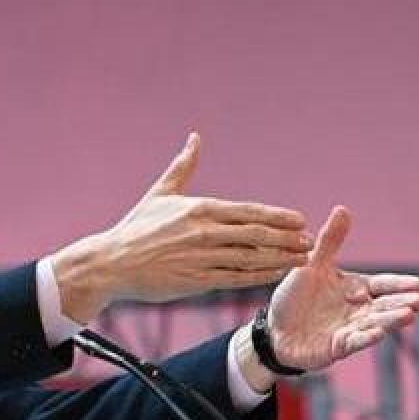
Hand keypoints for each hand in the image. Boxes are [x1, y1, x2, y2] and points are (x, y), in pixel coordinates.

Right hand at [52, 133, 311, 321]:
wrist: (110, 263)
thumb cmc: (134, 229)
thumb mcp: (159, 194)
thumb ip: (183, 167)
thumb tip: (195, 138)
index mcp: (199, 209)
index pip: (248, 212)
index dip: (277, 217)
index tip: (299, 220)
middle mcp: (204, 233)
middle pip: (256, 235)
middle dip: (286, 238)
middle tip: (308, 241)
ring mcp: (201, 258)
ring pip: (250, 258)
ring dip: (280, 258)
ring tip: (301, 259)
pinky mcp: (195, 281)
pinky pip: (235, 279)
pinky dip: (258, 277)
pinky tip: (275, 274)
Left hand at [266, 206, 418, 370]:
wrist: (273, 330)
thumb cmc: (294, 298)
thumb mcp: (312, 266)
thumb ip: (329, 242)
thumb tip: (342, 209)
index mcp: (356, 288)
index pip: (383, 285)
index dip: (399, 285)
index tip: (418, 284)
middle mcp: (358, 309)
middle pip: (385, 305)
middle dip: (402, 303)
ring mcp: (350, 329)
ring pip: (375, 324)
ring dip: (391, 320)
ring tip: (408, 315)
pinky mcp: (337, 347)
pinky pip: (354, 342)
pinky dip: (366, 337)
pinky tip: (378, 333)